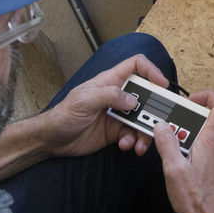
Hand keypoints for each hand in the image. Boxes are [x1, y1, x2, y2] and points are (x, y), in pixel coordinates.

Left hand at [40, 54, 173, 158]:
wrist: (52, 141)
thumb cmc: (63, 115)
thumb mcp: (84, 100)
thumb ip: (109, 95)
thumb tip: (133, 100)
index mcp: (110, 81)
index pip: (136, 66)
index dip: (151, 71)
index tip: (162, 85)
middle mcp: (118, 96)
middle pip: (146, 95)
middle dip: (154, 109)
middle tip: (158, 121)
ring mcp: (119, 114)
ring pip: (143, 118)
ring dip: (145, 131)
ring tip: (140, 143)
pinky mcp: (117, 131)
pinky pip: (134, 135)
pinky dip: (135, 142)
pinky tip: (126, 146)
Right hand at [154, 90, 213, 212]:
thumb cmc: (196, 200)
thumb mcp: (174, 170)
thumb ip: (167, 144)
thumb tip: (161, 126)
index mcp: (213, 141)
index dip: (208, 97)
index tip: (191, 101)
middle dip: (197, 113)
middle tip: (178, 121)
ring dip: (196, 130)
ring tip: (177, 140)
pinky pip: (211, 145)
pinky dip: (198, 143)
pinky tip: (183, 156)